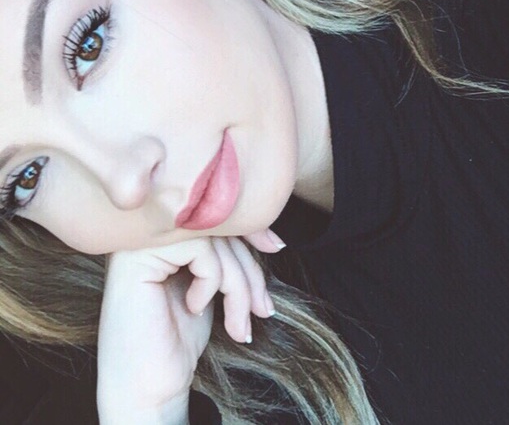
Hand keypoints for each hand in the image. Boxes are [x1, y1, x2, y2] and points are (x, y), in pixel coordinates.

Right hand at [96, 235, 276, 419]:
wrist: (147, 388)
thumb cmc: (177, 339)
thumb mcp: (212, 286)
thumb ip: (227, 255)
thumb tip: (272, 237)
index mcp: (162, 235)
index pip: (215, 215)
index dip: (250, 228)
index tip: (275, 246)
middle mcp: (147, 232)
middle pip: (218, 227)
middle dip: (249, 270)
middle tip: (262, 309)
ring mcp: (138, 242)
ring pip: (213, 238)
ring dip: (239, 285)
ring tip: (238, 324)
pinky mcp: (138, 258)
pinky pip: (201, 250)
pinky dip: (212, 281)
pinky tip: (194, 307)